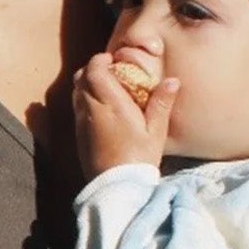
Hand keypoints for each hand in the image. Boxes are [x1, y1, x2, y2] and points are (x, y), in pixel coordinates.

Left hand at [74, 51, 179, 175]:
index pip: (94, 71)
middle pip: (80, 78)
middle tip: (111, 73)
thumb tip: (172, 80)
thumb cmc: (138, 159)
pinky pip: (77, 110)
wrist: (116, 188)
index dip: (100, 60)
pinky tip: (103, 113)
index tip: (113, 60)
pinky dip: (85, 103)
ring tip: (108, 91)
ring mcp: (81, 124)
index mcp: (109, 104)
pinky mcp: (78, 137)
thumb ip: (161, 103)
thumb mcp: (156, 132)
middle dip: (93, 70)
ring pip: (76, 94)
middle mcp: (90, 110)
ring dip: (87, 86)